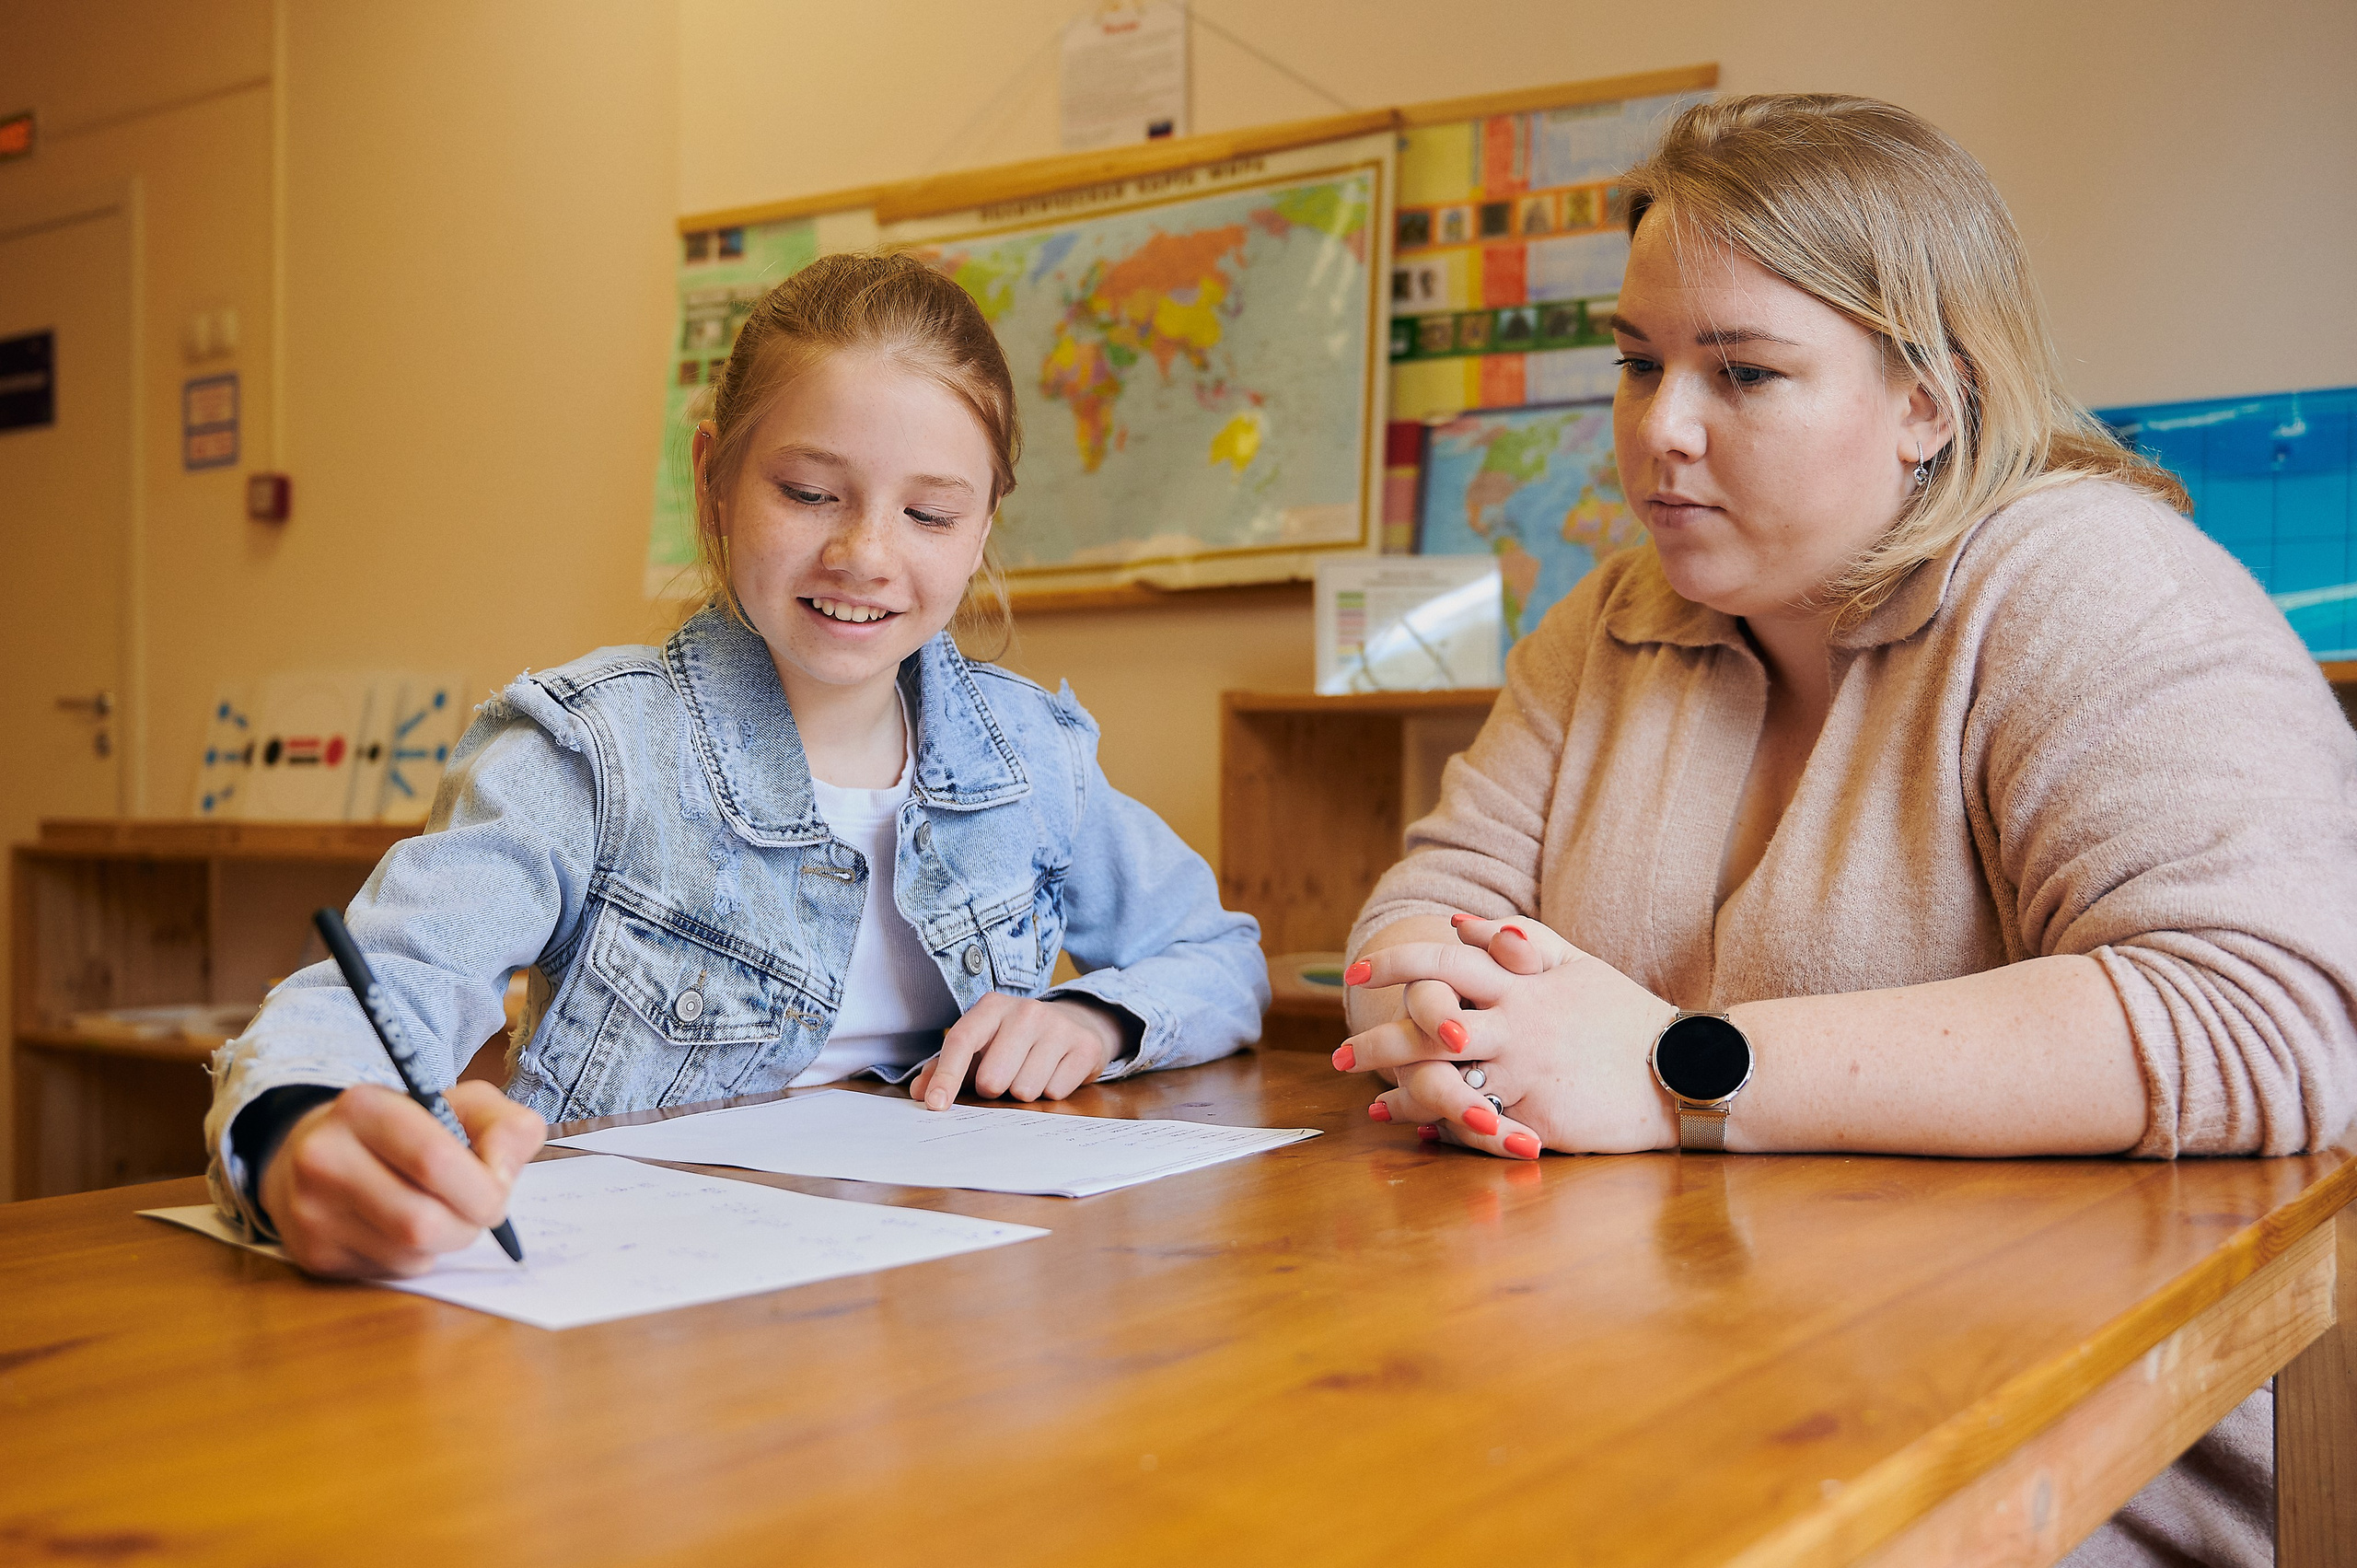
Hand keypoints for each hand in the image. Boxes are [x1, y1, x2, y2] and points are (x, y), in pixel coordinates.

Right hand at [259, 1082, 546, 1278]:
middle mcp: (325, 1158)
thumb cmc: (408, 1129)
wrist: (321, 1154)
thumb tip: (503, 1175)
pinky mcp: (313, 1253)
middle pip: (423, 1222)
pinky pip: (391, 1272)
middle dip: (469, 1224)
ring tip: (439, 1211)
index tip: (498, 1186)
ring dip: (446, 1243)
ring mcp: (312, 1210)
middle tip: (478, 1210)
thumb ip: (505, 1126)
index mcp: (364, 1108)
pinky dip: (417, 1257)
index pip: (435, 1161)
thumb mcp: (462, 1105)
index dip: (483, 1185)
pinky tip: (404, 1228)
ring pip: (410, 1254)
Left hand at [910, 995, 1122, 1110]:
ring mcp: (1058, 1026)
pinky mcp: (1085, 1046)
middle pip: (993, 1079)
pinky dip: (1051, 1091)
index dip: (946, 1076)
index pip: (962, 1041)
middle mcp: (1025, 1011)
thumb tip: (921, 1093)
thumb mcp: (981, 1044)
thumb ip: (945, 1066)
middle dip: (994, 1089)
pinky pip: (1055, 1093)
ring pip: (1025, 1090)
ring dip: (1023, 1092)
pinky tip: (1054, 1072)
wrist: (1074, 1023)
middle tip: (1005, 1075)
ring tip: (1030, 1072)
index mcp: (991, 1007)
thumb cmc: (1015, 1040)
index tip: (936, 1105)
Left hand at [1340, 917, 1678, 1157]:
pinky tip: (1418, 1129)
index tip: (1356, 972)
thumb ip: (1519, 938)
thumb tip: (1460, 922)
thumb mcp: (1576, 966)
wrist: (1682, 1072)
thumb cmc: (1624, 1018)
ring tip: (1373, 1100)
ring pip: (1445, 1078)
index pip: (1445, 962)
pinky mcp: (1538, 1118)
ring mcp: (1526, 1073)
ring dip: (1402, 1091)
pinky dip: (1442, 1126)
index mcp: (1523, 983)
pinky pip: (1478, 1122)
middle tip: (1339, 1055)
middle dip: (1377, 1041)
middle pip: (1428, 1026)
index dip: (1396, 965)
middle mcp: (1517, 1025)